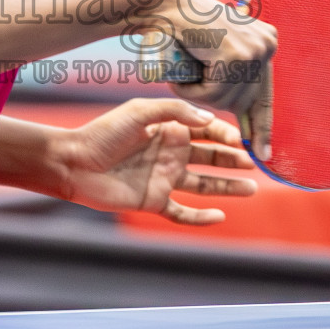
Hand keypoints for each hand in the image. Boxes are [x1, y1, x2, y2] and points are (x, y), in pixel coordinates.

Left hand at [59, 98, 256, 225]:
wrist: (74, 163)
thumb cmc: (104, 133)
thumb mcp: (139, 111)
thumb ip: (175, 111)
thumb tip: (208, 121)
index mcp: (169, 129)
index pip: (206, 131)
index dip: (226, 136)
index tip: (241, 142)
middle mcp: (170, 154)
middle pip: (211, 158)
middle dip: (234, 160)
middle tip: (255, 163)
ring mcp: (163, 178)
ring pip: (204, 184)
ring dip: (227, 186)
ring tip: (251, 188)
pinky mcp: (153, 201)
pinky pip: (182, 212)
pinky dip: (200, 217)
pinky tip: (219, 215)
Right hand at [136, 0, 276, 114]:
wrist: (162, 4)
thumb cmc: (181, 28)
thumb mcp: (216, 50)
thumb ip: (235, 69)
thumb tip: (245, 109)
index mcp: (266, 42)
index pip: (265, 94)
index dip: (263, 126)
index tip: (264, 154)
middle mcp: (266, 44)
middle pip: (245, 101)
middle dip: (214, 101)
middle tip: (190, 81)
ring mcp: (254, 50)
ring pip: (226, 101)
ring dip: (198, 94)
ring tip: (185, 70)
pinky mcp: (235, 56)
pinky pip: (212, 95)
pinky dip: (191, 91)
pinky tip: (182, 71)